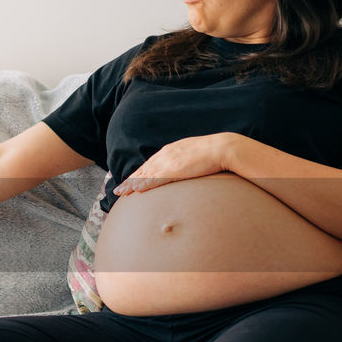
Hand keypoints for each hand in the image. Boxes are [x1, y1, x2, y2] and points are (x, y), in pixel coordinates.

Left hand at [113, 132, 238, 195]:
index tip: (129, 182)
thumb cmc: (213, 153)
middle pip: (144, 170)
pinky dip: (145, 184)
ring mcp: (170, 161)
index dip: (138, 174)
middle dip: (129, 181)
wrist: (223, 148)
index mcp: (170, 151)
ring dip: (133, 184)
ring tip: (122, 193)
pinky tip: (137, 190)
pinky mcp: (176, 168)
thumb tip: (182, 170)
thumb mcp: (193, 155)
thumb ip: (184, 162)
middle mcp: (166, 155)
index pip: (150, 164)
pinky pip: (157, 178)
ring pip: (146, 175)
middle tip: (118, 191)